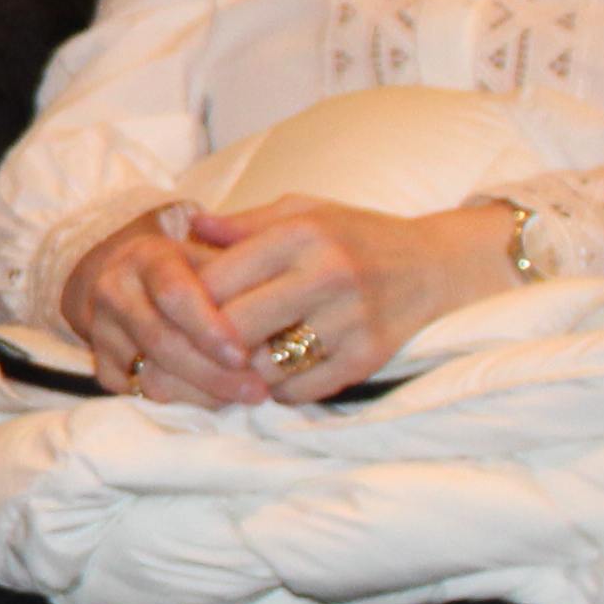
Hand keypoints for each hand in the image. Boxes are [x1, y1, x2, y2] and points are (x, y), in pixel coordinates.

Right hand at [58, 210, 262, 403]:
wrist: (124, 277)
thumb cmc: (187, 268)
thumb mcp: (210, 256)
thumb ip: (242, 274)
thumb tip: (279, 314)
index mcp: (146, 258)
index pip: (174, 294)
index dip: (209, 328)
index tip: (244, 355)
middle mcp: (115, 290)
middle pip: (161, 341)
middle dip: (212, 372)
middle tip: (257, 391)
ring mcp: (101, 329)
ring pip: (147, 375)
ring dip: (199, 394)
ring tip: (240, 400)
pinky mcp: (98, 361)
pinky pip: (135, 394)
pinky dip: (175, 404)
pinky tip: (209, 401)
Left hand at [183, 193, 516, 403]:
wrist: (437, 267)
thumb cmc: (355, 237)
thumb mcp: (302, 212)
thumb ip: (243, 224)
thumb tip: (187, 227)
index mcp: (301, 234)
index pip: (218, 279)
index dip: (182, 306)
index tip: (165, 320)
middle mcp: (326, 274)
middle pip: (235, 328)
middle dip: (200, 349)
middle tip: (180, 361)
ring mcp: (351, 319)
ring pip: (265, 366)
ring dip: (237, 375)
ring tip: (221, 372)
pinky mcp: (369, 357)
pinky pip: (302, 390)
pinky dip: (277, 390)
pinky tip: (270, 379)